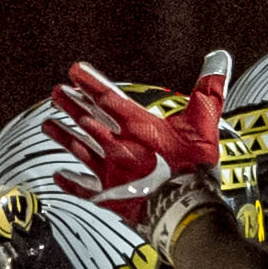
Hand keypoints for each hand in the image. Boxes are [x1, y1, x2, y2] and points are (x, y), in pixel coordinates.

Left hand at [44, 55, 230, 210]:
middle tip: (56, 93)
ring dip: (63, 136)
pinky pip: (83, 188)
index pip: (107, 97)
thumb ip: (209, 89)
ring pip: (80, 149)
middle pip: (88, 120)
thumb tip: (219, 57)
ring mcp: (110, 172)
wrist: (185, 211)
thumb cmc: (194, 168)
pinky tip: (57, 176)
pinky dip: (69, 182)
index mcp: (137, 125)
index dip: (89, 82)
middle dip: (71, 105)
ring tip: (47, 125)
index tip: (74, 71)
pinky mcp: (109, 197)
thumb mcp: (204, 123)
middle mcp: (117, 145)